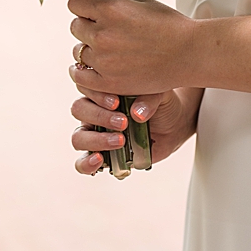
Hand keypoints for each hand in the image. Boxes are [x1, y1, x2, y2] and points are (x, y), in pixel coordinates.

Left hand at [67, 0, 197, 93]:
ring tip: (105, 52)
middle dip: (87, 27)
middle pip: (75, 27)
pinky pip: (80, 76)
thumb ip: (113, 4)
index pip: (74, 3)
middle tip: (103, 32)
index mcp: (109, 9)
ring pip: (78, 51)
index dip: (83, 6)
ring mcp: (104, 59)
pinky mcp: (109, 82)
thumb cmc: (170, 26)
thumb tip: (96, 5)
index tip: (90, 11)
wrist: (191, 54)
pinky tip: (94, 69)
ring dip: (89, 50)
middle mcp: (102, 33)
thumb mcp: (140, 3)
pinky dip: (84, 72)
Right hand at [69, 87, 198, 174]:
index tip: (117, 103)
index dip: (97, 95)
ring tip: (120, 141)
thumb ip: (149, 98)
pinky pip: (83, 163)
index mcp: (102, 91)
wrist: (172, 126)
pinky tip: (100, 160)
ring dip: (96, 140)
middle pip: (79, 109)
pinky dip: (87, 164)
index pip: (86, 87)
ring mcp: (95, 135)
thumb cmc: (160, 105)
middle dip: (100, 117)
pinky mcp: (102, 156)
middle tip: (124, 123)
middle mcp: (94, 112)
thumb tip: (137, 113)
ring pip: (78, 137)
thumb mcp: (159, 94)